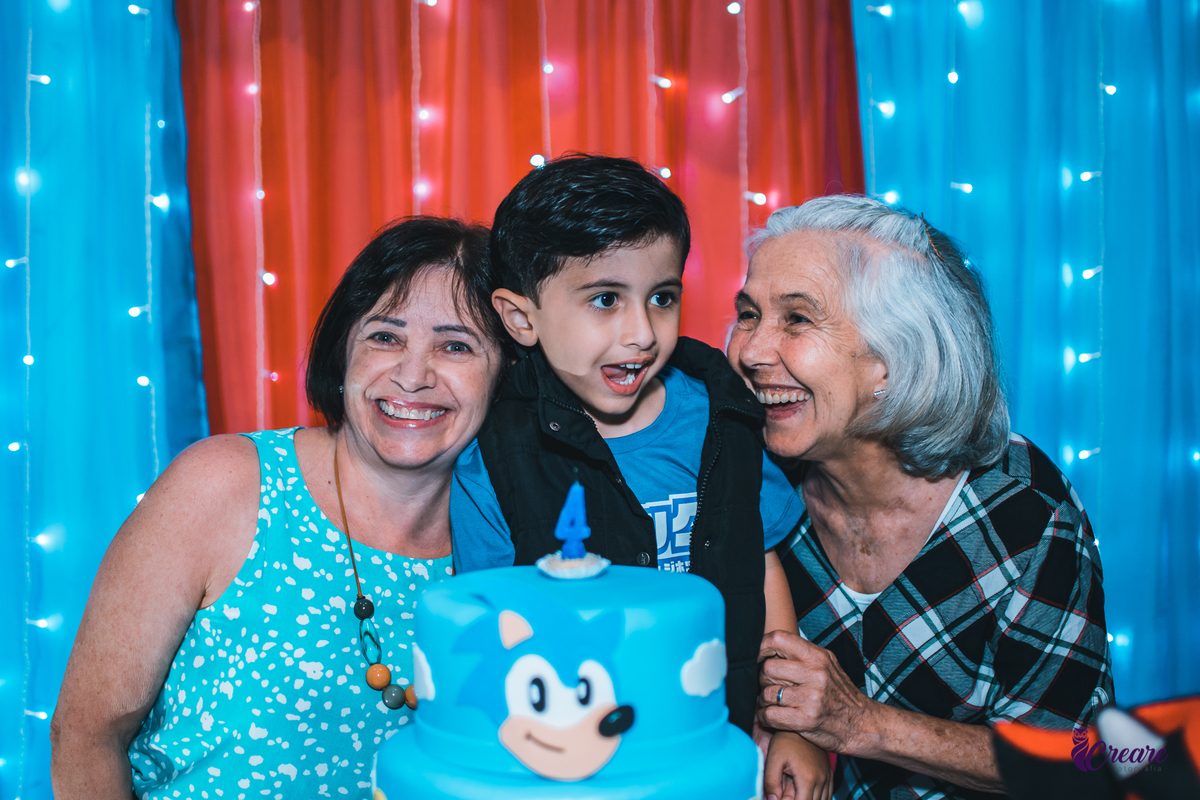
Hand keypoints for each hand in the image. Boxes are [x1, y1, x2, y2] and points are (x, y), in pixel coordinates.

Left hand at [757, 630, 874, 754]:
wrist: (862, 724)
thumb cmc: (839, 694)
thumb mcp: (827, 665)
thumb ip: (802, 655)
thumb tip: (768, 646)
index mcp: (817, 656)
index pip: (778, 639)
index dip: (761, 646)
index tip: (758, 657)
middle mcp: (815, 674)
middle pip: (768, 668)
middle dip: (763, 680)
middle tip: (770, 686)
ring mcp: (811, 697)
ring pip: (766, 693)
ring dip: (764, 701)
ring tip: (773, 703)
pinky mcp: (806, 720)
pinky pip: (770, 715)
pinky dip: (765, 717)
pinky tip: (772, 716)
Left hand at [764, 731, 831, 799]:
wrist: (800, 725)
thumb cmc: (785, 741)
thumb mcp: (773, 760)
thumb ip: (771, 782)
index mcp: (807, 778)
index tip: (783, 797)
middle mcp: (821, 780)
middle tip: (787, 792)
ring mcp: (827, 777)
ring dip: (808, 799)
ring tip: (795, 790)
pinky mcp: (829, 774)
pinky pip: (828, 794)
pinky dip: (818, 797)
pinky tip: (805, 792)